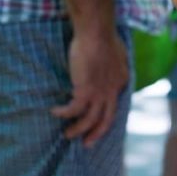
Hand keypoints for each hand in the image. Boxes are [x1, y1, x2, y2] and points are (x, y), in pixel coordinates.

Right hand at [50, 27, 129, 146]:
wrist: (97, 32)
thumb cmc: (103, 37)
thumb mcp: (114, 53)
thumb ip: (112, 63)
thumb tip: (107, 67)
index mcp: (121, 80)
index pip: (115, 103)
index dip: (105, 114)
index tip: (96, 122)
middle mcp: (113, 89)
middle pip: (107, 119)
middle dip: (96, 133)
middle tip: (87, 143)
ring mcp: (101, 92)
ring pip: (90, 119)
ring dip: (77, 129)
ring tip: (67, 134)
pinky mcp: (85, 90)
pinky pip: (73, 109)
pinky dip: (63, 113)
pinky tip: (55, 111)